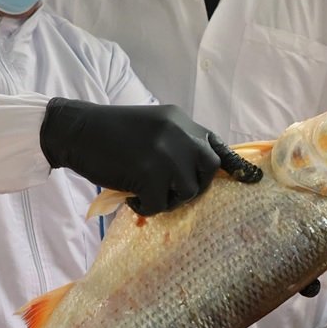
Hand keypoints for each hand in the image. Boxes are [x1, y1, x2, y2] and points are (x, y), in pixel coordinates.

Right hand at [40, 99, 245, 215]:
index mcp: (181, 120)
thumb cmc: (108, 133)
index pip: (216, 144)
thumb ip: (176, 142)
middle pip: (208, 169)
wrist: (75, 130)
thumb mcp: (152, 128)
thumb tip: (196, 173)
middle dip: (195, 185)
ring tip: (144, 191)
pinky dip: (146, 206)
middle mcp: (180, 133)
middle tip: (170, 191)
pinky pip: (160, 204)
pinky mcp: (150, 173)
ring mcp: (167, 153)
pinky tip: (131, 197)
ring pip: (187, 190)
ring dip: (168, 199)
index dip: (232, 165)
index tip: (251, 180)